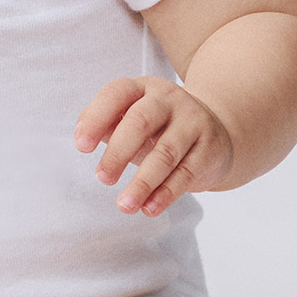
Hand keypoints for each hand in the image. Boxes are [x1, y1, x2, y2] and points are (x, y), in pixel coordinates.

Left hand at [74, 77, 233, 215]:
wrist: (215, 132)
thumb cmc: (159, 129)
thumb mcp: (132, 119)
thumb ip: (107, 124)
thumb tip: (84, 138)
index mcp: (142, 88)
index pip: (116, 94)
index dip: (96, 118)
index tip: (81, 147)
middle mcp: (169, 99)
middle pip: (141, 122)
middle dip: (118, 153)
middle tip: (103, 179)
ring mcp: (193, 122)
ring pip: (165, 153)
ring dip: (142, 182)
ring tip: (124, 205)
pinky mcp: (209, 148)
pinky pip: (186, 173)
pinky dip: (165, 194)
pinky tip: (149, 208)